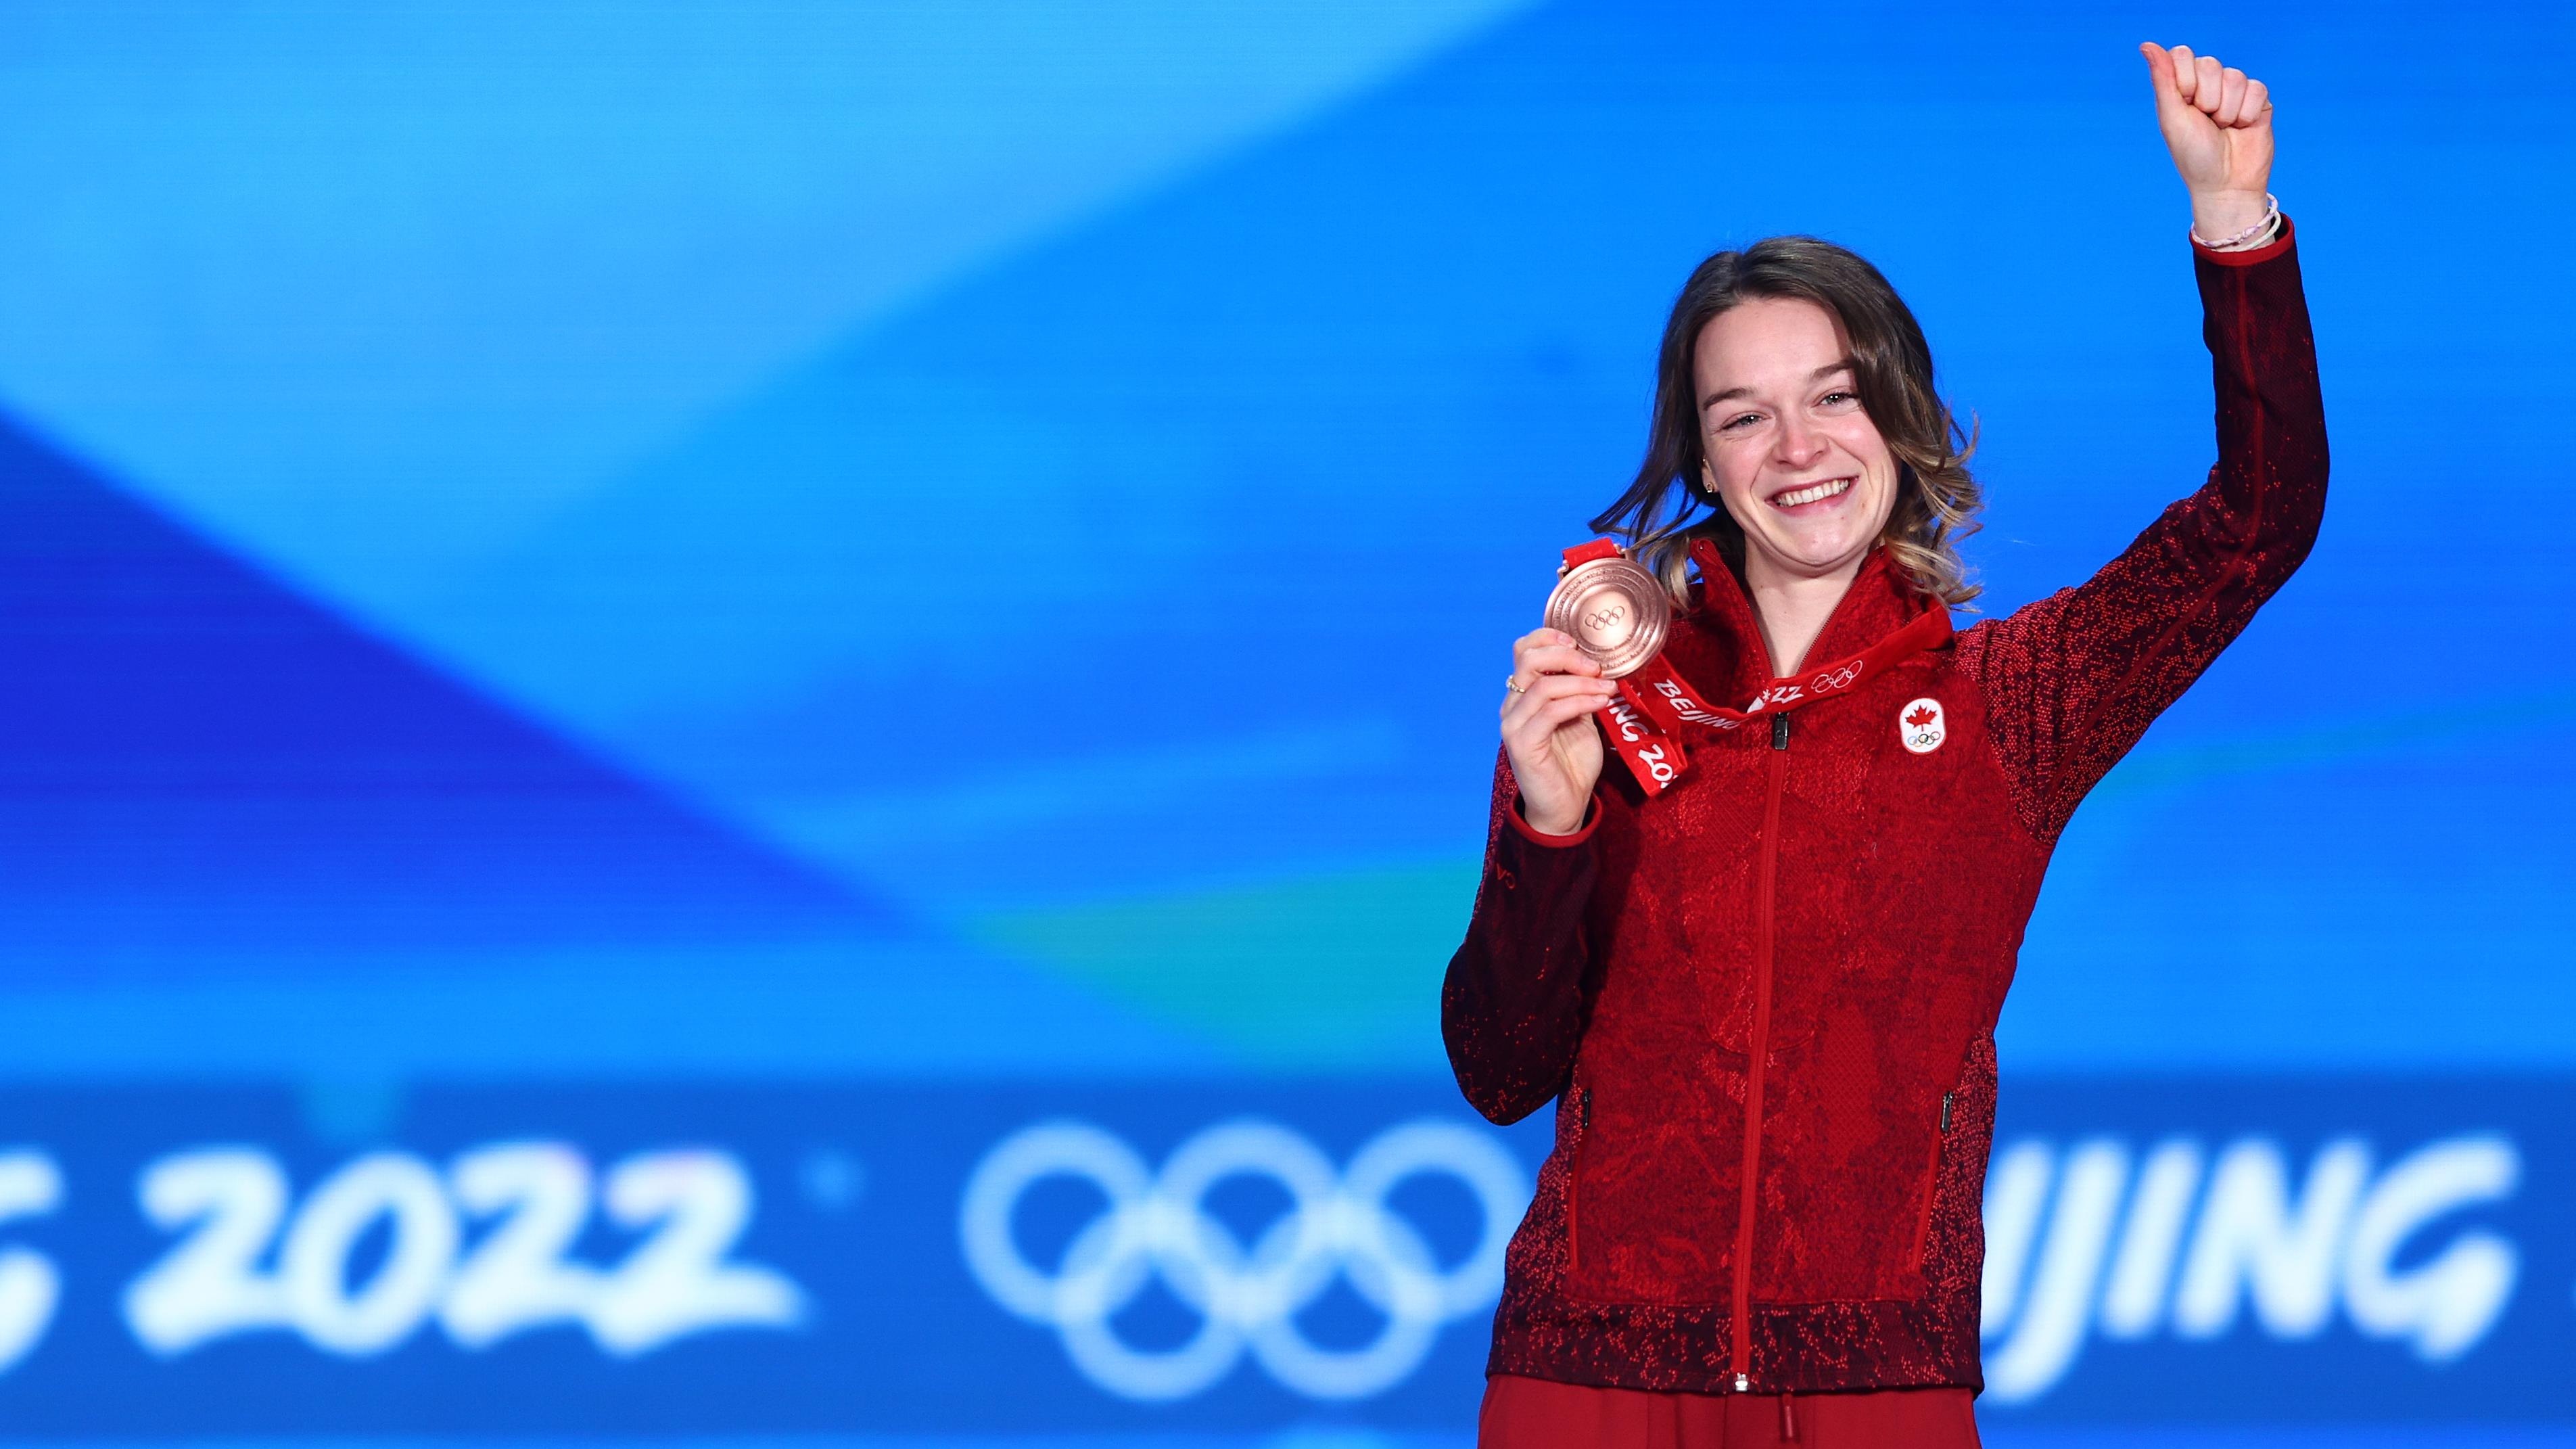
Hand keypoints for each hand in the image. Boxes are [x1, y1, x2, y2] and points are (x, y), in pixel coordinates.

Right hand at [1501, 628, 1619, 835]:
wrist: (1564, 807)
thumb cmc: (1572, 765)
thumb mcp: (1580, 718)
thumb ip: (1579, 692)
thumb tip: (1598, 666)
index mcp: (1523, 696)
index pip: (1523, 650)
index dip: (1549, 638)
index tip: (1579, 643)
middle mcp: (1512, 706)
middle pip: (1528, 659)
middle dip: (1567, 656)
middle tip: (1596, 667)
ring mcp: (1514, 725)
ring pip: (1543, 685)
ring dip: (1581, 682)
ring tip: (1608, 688)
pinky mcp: (1522, 744)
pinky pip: (1550, 712)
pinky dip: (1580, 702)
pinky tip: (1601, 702)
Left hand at [2139, 42, 2274, 239]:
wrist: (2226, 184)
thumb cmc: (2193, 155)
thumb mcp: (2172, 118)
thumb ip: (2163, 79)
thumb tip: (2146, 44)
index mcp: (2181, 87)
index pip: (2182, 55)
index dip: (2185, 80)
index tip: (2185, 105)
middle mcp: (2208, 85)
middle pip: (2210, 64)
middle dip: (2207, 99)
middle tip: (2206, 122)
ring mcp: (2234, 92)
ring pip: (2235, 77)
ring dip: (2227, 110)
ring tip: (2224, 128)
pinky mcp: (2258, 100)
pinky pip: (2257, 88)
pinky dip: (2248, 113)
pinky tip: (2243, 128)